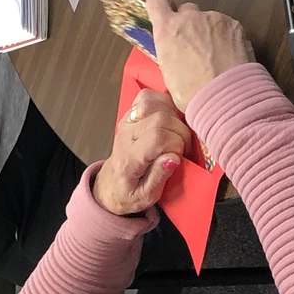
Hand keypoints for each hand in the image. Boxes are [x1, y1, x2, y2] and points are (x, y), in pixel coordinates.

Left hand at [93, 89, 190, 215]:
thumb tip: (174, 158)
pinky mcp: (131, 112)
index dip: (177, 145)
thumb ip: (159, 177)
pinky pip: (149, 97)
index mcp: (129, 158)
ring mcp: (127, 120)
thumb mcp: (145, 196)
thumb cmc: (129, 192)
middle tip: (183, 147)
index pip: (157, 138)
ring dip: (173, 115)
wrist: (111, 184)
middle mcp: (126, 134)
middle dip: (180, 132)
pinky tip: (170, 119)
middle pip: (160, 118)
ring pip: (154, 102)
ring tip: (177, 133)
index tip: (180, 157)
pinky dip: (165, 104)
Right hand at [145, 0, 252, 111]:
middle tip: (196, 47)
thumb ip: (170, 50)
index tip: (166, 15)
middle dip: (190, 24)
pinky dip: (228, 38)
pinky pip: (228, 27)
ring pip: (209, 20)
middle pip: (187, 10)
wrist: (225, 97)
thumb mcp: (168, 72)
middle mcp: (190, 17)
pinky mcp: (235, 25)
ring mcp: (214, 18)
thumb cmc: (191, 92)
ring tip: (217, 58)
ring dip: (210, 32)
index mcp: (167, 29)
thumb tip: (176, 49)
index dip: (161, 5)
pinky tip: (230, 58)